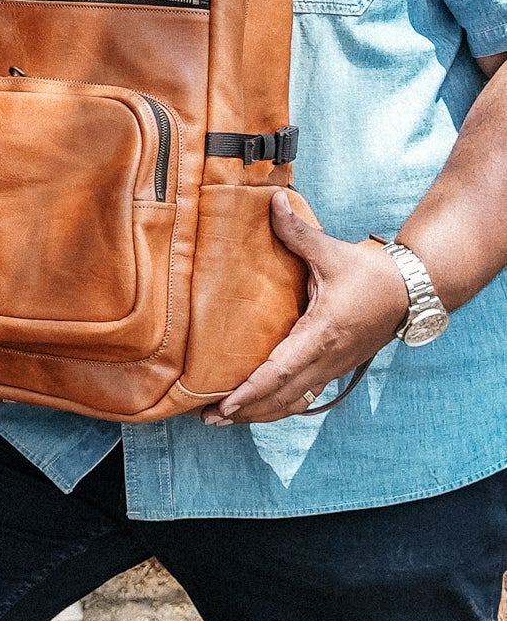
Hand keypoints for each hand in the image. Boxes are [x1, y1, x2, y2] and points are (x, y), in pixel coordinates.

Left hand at [203, 192, 411, 423]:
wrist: (412, 291)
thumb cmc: (371, 273)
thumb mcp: (332, 252)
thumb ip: (297, 231)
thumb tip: (273, 201)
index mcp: (321, 335)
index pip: (279, 372)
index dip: (250, 392)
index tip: (224, 405)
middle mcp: (326, 360)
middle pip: (281, 398)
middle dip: (245, 412)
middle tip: (208, 418)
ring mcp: (334, 368)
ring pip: (293, 403)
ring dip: (260, 413)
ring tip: (227, 419)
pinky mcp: (338, 368)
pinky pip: (305, 396)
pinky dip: (280, 405)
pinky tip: (261, 407)